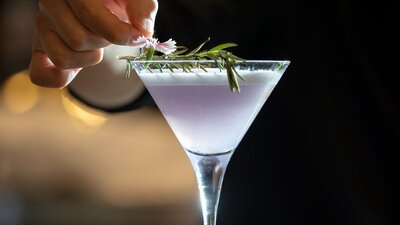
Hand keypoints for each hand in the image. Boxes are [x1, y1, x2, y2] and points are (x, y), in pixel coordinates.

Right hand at [29, 0, 157, 87]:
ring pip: (64, 58)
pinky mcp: (40, 44)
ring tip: (97, 41)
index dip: (120, 34)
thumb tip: (142, 32)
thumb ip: (141, 6)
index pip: (91, 17)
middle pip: (79, 40)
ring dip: (90, 57)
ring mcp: (42, 25)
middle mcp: (50, 3)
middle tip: (110, 31)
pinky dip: (59, 77)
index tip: (138, 37)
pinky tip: (76, 70)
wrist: (100, 0)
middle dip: (104, 41)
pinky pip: (41, 73)